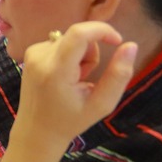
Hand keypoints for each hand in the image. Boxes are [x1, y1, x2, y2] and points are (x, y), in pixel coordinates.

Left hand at [14, 22, 136, 151]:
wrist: (36, 131)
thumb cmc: (70, 121)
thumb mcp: (102, 104)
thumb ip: (119, 75)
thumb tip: (130, 46)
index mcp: (56, 71)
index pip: (79, 33)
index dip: (103, 31)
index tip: (117, 41)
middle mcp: (40, 58)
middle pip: (79, 37)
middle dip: (91, 53)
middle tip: (86, 79)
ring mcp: (32, 54)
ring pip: (70, 40)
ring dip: (79, 56)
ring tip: (73, 81)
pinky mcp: (30, 54)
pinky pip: (60, 43)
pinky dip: (67, 57)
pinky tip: (62, 77)